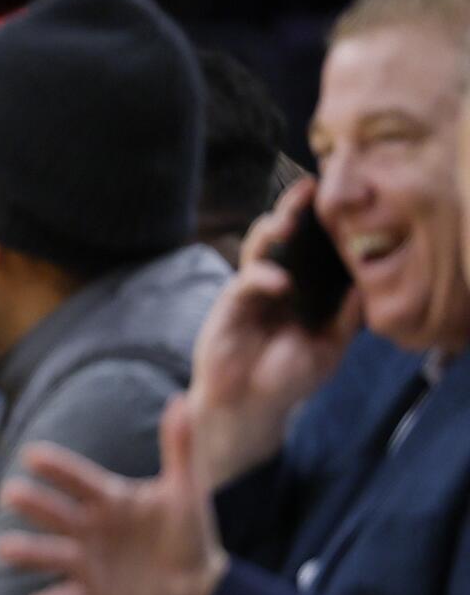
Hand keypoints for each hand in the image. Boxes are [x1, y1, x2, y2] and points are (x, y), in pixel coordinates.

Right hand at [0, 397, 228, 594]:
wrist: (195, 584)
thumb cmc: (186, 532)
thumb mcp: (186, 491)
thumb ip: (179, 448)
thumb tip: (180, 401)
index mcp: (109, 500)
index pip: (80, 480)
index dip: (58, 468)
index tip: (32, 454)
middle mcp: (89, 528)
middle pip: (57, 513)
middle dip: (34, 504)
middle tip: (10, 492)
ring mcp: (86, 562)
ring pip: (51, 554)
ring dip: (27, 552)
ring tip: (3, 549)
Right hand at [186, 179, 359, 488]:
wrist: (249, 407)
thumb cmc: (286, 380)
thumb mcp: (330, 349)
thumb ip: (346, 319)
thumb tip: (365, 285)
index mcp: (303, 290)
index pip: (313, 248)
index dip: (322, 224)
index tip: (338, 198)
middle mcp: (277, 283)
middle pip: (284, 237)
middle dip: (293, 210)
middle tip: (307, 187)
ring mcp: (251, 291)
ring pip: (259, 248)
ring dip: (270, 230)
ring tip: (287, 222)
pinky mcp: (229, 305)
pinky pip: (244, 281)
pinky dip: (262, 277)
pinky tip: (280, 283)